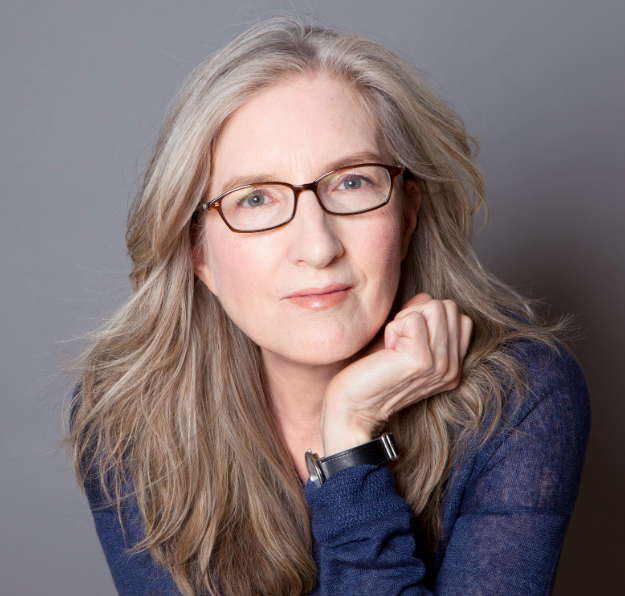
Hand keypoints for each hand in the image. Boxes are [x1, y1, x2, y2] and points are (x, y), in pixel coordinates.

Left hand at [319, 292, 473, 455]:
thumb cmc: (370, 374)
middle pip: (448, 307)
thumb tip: (425, 297)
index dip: (428, 316)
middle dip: (417, 313)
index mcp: (453, 366)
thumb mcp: (400, 342)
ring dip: (404, 320)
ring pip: (434, 307)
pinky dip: (393, 328)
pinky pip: (412, 318)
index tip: (406, 338)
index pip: (459, 317)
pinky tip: (386, 351)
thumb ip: (418, 320)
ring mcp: (440, 365)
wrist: (352, 408)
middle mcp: (452, 368)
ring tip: (391, 346)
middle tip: (396, 341)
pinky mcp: (421, 360)